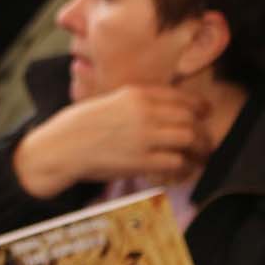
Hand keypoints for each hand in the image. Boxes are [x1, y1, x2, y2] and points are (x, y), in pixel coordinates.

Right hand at [12, 85, 211, 197]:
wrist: (60, 148)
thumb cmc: (77, 126)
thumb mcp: (107, 101)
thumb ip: (133, 103)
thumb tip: (160, 111)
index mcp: (134, 94)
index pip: (179, 96)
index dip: (198, 105)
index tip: (205, 111)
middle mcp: (143, 112)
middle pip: (188, 117)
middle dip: (201, 129)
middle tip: (205, 140)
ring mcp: (144, 137)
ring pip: (188, 137)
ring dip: (198, 148)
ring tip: (200, 156)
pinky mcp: (141, 161)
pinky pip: (176, 162)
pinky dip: (185, 167)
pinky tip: (184, 170)